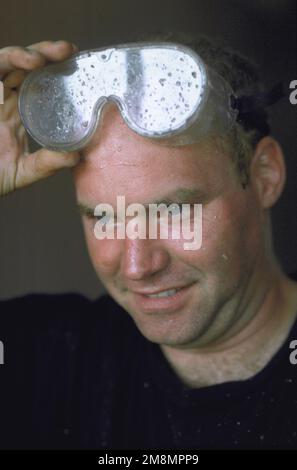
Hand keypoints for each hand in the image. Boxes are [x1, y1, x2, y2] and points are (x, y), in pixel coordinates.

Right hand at [0, 40, 79, 195]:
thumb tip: (76, 156)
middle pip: (26, 67)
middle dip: (47, 53)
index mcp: (19, 114)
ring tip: (41, 59)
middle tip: (69, 50)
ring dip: (23, 54)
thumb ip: (47, 164)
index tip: (81, 68)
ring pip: (6, 62)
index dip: (58, 74)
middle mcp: (5, 100)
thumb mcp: (23, 171)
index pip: (41, 86)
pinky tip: (22, 64)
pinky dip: (6, 61)